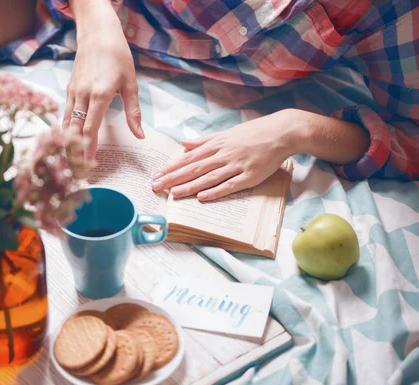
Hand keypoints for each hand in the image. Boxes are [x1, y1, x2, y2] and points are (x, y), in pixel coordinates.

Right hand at [63, 2, 143, 159]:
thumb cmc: (118, 56)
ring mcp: (73, 92)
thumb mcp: (131, 83)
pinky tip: (67, 142)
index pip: (90, 129)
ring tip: (69, 162)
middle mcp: (82, 95)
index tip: (88, 166)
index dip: (87, 150)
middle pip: (74, 131)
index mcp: (99, 95)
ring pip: (66, 124)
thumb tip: (140, 135)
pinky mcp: (69, 89)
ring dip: (67, 144)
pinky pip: (65, 113)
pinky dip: (65, 130)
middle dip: (73, 153)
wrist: (97, 33)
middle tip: (76, 172)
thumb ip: (133, 112)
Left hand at [152, 111, 297, 200]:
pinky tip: (202, 197)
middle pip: (194, 168)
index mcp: (216, 144)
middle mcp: (223, 154)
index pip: (189, 158)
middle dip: (173, 178)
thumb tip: (183, 144)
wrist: (281, 132)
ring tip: (173, 194)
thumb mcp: (226, 133)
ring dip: (189, 186)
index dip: (172, 167)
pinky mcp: (250, 176)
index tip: (157, 174)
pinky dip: (215, 191)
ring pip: (208, 178)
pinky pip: (230, 185)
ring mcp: (236, 165)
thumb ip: (204, 141)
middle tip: (156, 186)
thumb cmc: (253, 133)